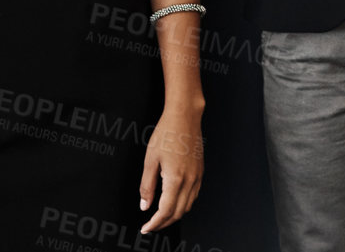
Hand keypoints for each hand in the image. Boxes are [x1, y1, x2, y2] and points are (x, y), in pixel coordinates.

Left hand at [139, 100, 203, 231]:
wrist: (185, 117)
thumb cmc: (167, 134)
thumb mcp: (150, 160)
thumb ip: (147, 186)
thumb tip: (145, 205)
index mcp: (176, 178)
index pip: (165, 211)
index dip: (154, 223)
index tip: (145, 228)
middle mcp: (190, 180)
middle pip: (178, 212)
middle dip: (163, 223)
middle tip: (150, 225)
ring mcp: (197, 176)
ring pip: (187, 206)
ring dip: (174, 215)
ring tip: (160, 217)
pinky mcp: (200, 171)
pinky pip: (194, 195)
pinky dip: (183, 204)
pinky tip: (174, 202)